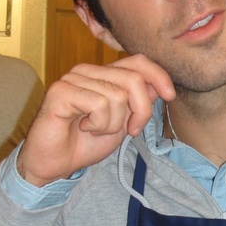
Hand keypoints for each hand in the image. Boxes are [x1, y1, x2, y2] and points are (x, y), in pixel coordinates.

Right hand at [17, 55, 174, 186]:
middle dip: (141, 111)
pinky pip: (99, 104)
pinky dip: (99, 124)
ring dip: (114, 123)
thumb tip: (159, 85)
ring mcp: (72, 78)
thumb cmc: (85, 143)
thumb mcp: (122, 122)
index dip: (158, 75)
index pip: (137, 61)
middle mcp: (87, 71)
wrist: (55, 163)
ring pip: (117, 95)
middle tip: (130, 130)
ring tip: (96, 129)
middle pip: (133, 79)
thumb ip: (137, 102)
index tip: (170, 96)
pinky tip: (84, 127)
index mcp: (102, 74)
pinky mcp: (61, 91)